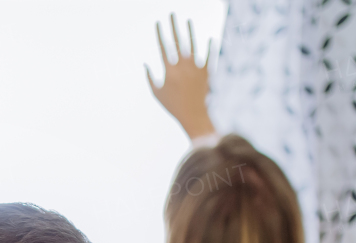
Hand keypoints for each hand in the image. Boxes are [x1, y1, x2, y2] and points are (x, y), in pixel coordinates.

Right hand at [145, 14, 215, 139]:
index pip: (163, 47)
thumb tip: (145, 65)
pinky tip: (210, 38)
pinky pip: (209, 56)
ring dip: (190, 31)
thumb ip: (150, 78)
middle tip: (172, 14)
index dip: (160, 33)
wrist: (193, 114)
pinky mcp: (206, 72)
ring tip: (188, 21)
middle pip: (177, 41)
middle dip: (173, 26)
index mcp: (169, 70)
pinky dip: (210, 47)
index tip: (158, 23)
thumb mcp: (156, 93)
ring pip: (192, 45)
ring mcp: (195, 68)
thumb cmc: (172, 105)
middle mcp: (182, 66)